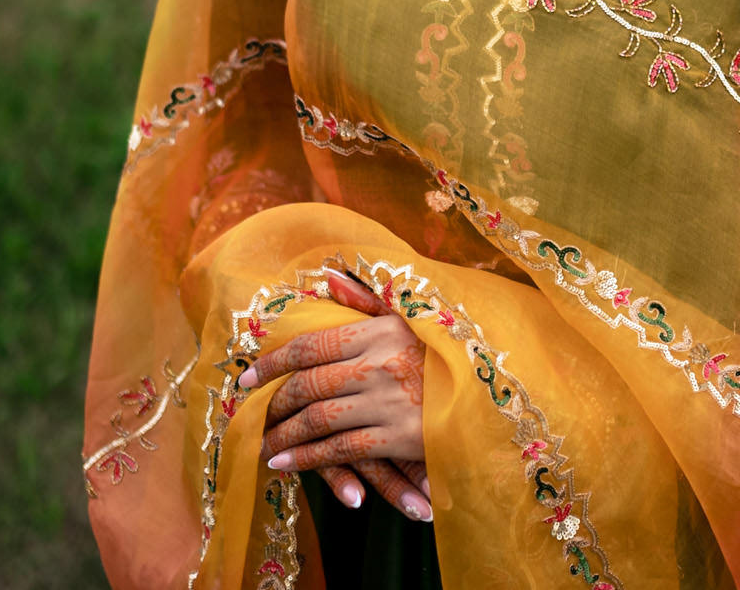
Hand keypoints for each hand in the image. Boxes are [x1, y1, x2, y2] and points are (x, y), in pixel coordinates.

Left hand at [242, 267, 433, 520]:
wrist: (494, 392)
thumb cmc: (449, 352)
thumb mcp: (412, 317)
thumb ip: (367, 300)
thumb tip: (327, 276)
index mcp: (379, 330)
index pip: (311, 345)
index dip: (272, 362)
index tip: (245, 378)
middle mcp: (378, 363)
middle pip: (308, 384)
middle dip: (274, 403)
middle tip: (255, 415)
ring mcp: (388, 402)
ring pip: (318, 419)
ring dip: (284, 434)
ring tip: (263, 445)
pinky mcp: (400, 437)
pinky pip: (342, 449)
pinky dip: (308, 458)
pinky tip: (286, 463)